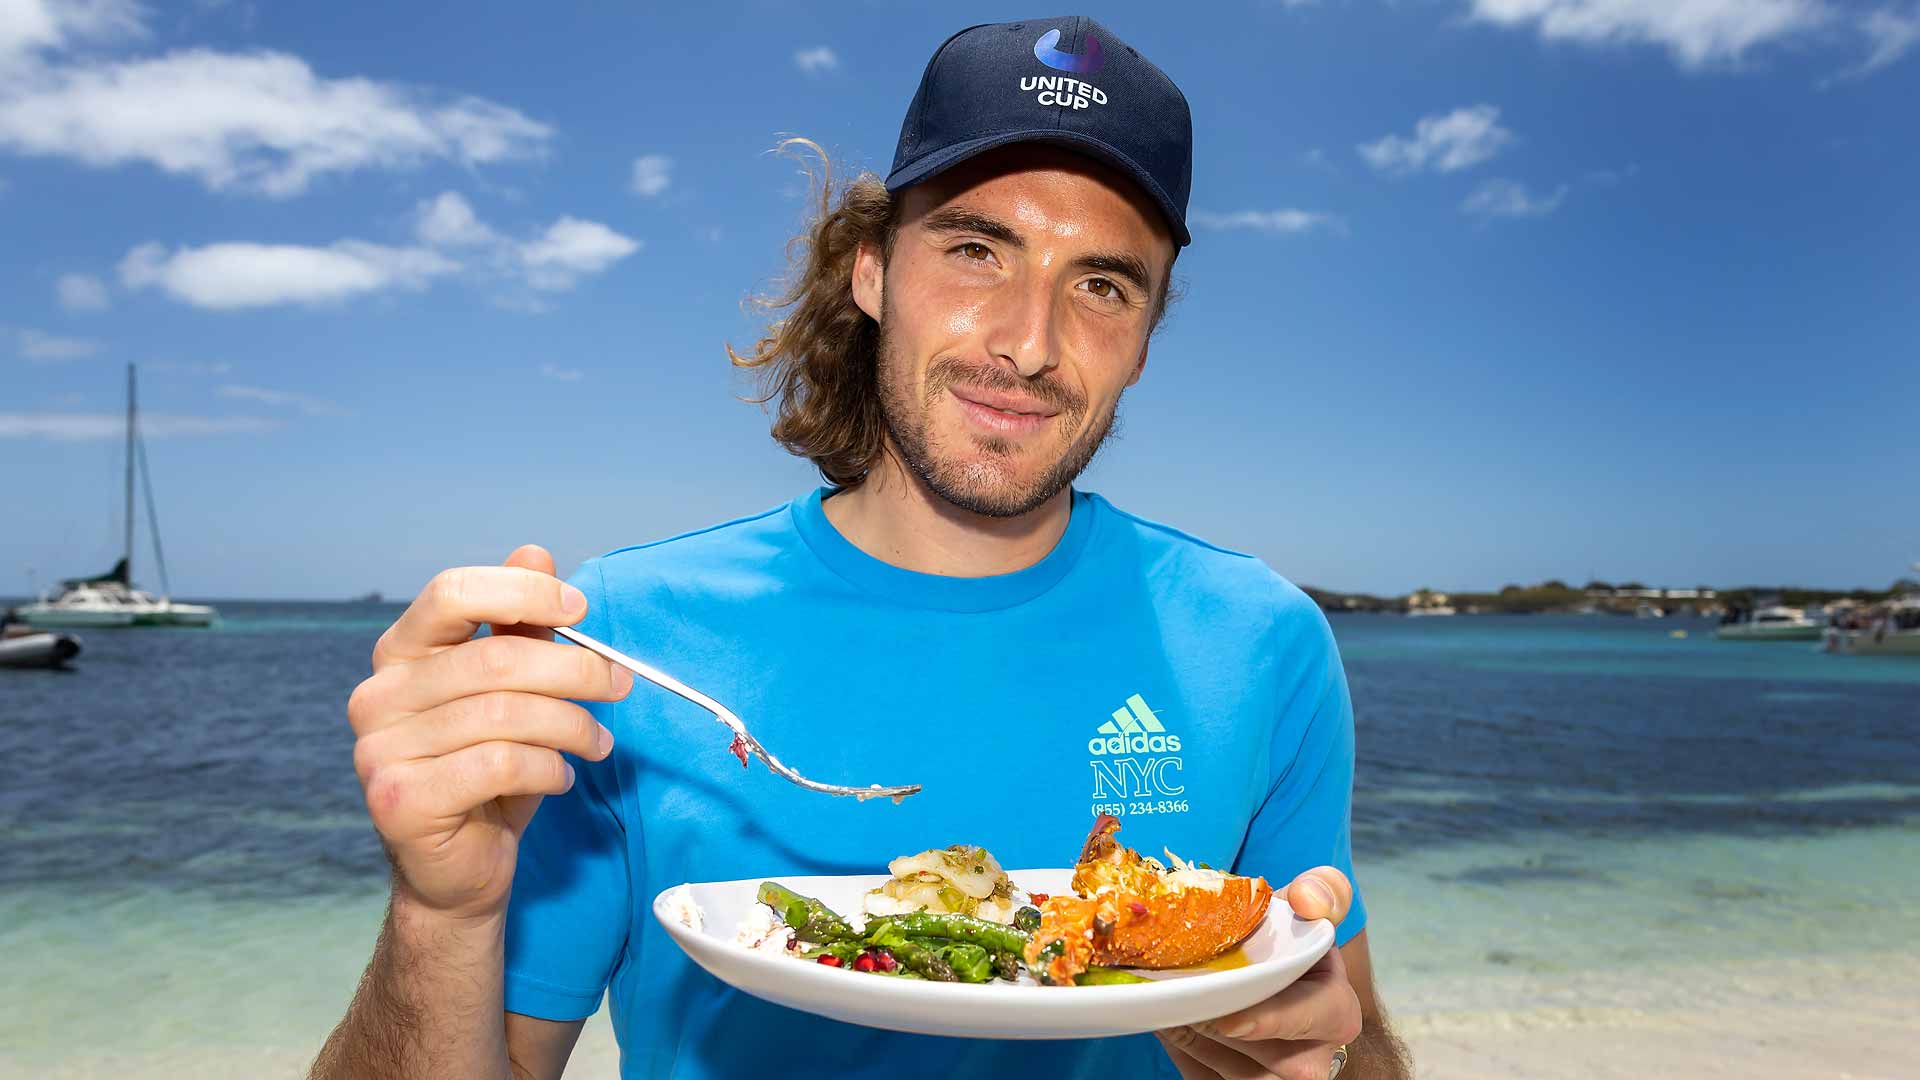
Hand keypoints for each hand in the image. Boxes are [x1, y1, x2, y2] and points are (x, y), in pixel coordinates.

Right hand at [346, 545, 632, 922]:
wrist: (458, 869)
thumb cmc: (490, 772)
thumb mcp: (513, 691)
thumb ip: (519, 625)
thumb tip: (536, 551)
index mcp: (400, 654)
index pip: (452, 592)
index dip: (522, 590)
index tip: (580, 607)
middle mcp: (378, 695)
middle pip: (493, 658)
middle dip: (573, 668)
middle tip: (619, 684)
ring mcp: (379, 749)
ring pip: (504, 715)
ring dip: (572, 726)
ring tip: (598, 742)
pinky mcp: (398, 799)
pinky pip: (498, 764)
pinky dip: (548, 768)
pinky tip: (562, 777)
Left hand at [1155, 867, 1362, 1079]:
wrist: (1272, 980)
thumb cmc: (1289, 944)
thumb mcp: (1308, 911)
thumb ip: (1319, 891)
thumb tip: (1306, 899)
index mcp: (1338, 1013)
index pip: (1310, 1021)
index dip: (1270, 1021)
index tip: (1230, 1019)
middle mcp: (1313, 1059)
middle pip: (1261, 1056)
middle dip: (1215, 1027)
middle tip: (1177, 996)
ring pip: (1229, 1073)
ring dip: (1192, 1037)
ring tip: (1167, 1001)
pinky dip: (1182, 1052)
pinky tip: (1169, 1021)